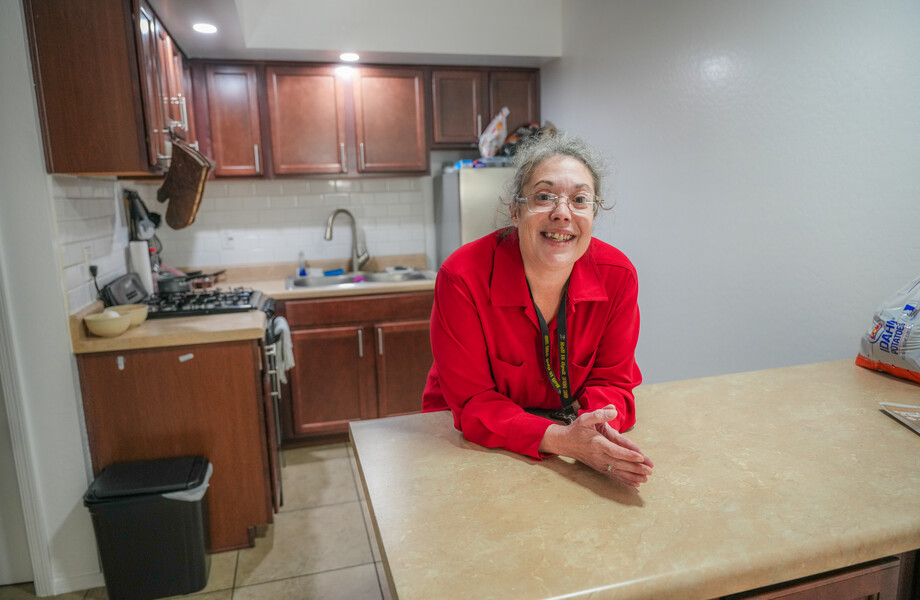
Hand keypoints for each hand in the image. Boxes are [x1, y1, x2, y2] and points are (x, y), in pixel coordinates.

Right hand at [539, 405, 653, 486]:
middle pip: (620, 464)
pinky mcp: (600, 468)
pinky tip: (636, 483)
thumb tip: (613, 410)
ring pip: (618, 471)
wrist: (565, 443)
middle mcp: (599, 456)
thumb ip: (600, 414)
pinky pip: (614, 475)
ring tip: (646, 478)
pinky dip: (625, 480)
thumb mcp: (586, 418)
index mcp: (597, 443)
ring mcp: (599, 463)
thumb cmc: (577, 429)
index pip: (615, 451)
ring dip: (633, 476)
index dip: (628, 454)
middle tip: (649, 470)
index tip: (641, 457)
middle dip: (635, 468)